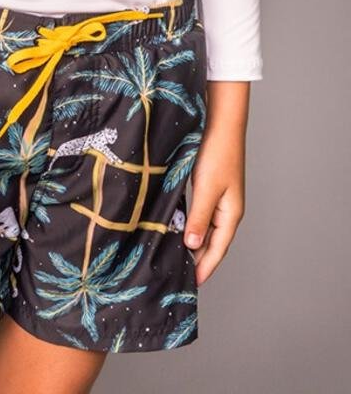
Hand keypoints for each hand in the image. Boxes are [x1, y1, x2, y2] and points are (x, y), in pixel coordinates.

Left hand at [184, 114, 245, 285]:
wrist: (221, 123)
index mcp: (231, 214)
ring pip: (206, 229)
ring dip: (194, 243)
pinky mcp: (210, 187)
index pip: (218, 249)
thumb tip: (193, 245)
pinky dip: (191, 225)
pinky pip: (201, 215)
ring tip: (177, 257)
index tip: (192, 284)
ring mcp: (219, 199)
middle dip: (199, 260)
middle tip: (180, 275)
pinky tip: (178, 228)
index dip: (205, 267)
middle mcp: (227, 209)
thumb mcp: (207, 188)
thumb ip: (200, 218)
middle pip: (213, 243)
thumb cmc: (217, 153)